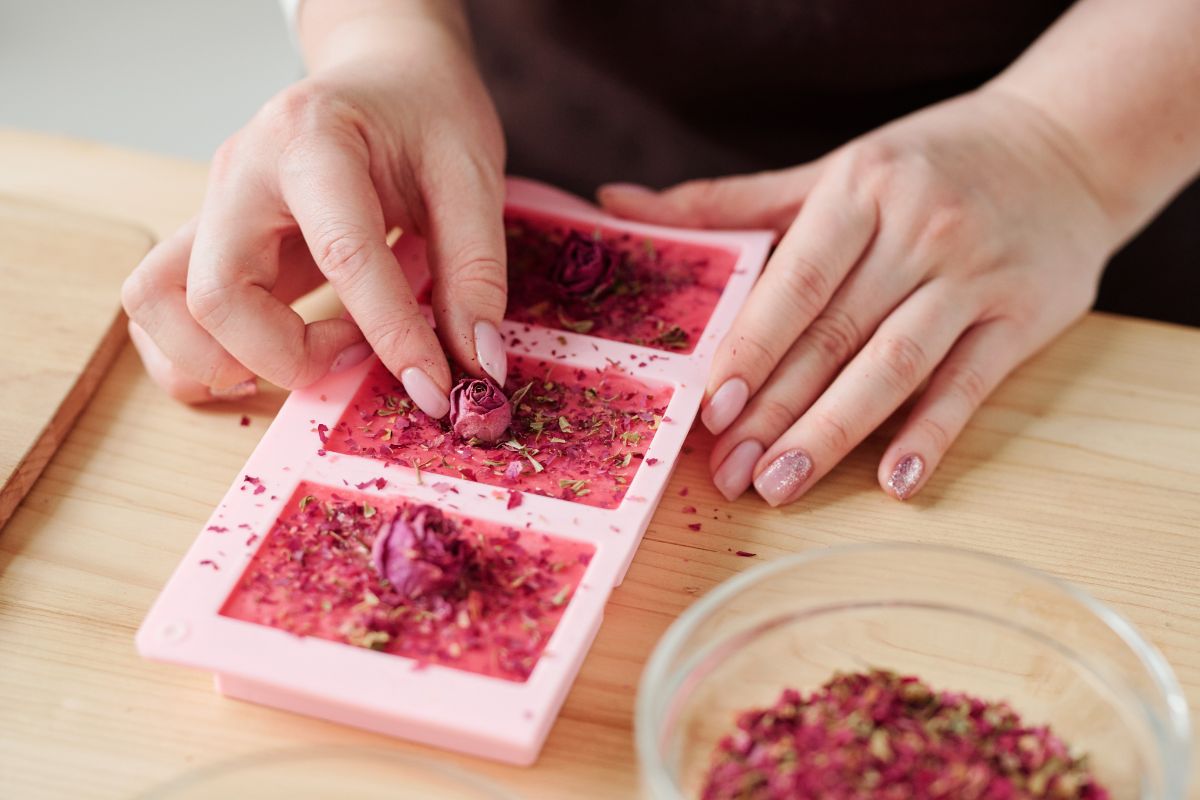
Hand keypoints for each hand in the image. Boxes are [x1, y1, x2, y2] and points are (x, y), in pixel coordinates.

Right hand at [122, 11, 506, 414]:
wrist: (384, 72)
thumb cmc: (425, 113)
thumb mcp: (472, 174)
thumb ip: (475, 270)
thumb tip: (477, 363)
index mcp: (312, 139)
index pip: (340, 254)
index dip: (390, 335)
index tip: (432, 387)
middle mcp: (242, 173)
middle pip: (215, 293)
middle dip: (289, 357)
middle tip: (358, 357)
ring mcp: (214, 207)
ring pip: (158, 305)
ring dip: (224, 361)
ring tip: (307, 358)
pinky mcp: (209, 240)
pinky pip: (164, 311)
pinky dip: (201, 356)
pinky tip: (270, 356)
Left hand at [599, 89, 1118, 503]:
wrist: (1067, 144)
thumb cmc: (926, 163)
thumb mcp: (833, 169)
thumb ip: (728, 200)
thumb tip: (617, 205)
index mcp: (862, 188)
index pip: (795, 282)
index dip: (751, 347)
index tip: (712, 409)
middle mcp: (921, 229)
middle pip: (835, 334)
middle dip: (776, 410)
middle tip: (728, 474)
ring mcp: (976, 275)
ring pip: (894, 365)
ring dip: (835, 432)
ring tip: (782, 486)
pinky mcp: (1027, 316)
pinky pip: (971, 383)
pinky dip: (932, 434)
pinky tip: (894, 482)